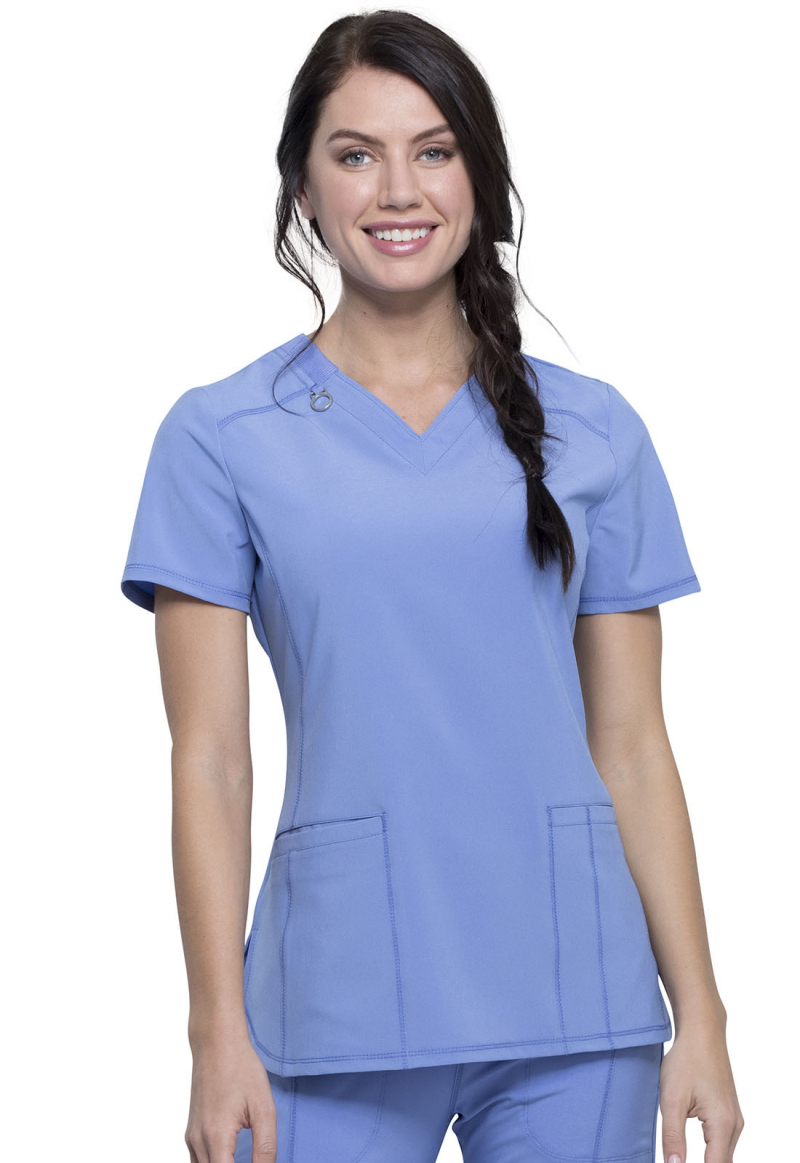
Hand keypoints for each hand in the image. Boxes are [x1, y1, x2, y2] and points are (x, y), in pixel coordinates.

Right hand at [185, 1034, 276, 1161]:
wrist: (216, 1043)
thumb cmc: (241, 1069)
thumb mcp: (264, 1107)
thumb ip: (266, 1146)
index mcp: (217, 1136)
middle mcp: (199, 1141)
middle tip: (255, 1161)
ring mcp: (192, 1137)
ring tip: (241, 1159)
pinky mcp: (191, 1132)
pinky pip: (197, 1161)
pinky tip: (228, 1160)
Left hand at [659, 1024, 743, 1162]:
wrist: (702, 1031)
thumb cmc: (687, 1059)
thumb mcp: (672, 1098)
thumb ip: (673, 1136)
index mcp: (722, 1124)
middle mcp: (734, 1125)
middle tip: (676, 1160)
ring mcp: (734, 1119)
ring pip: (723, 1155)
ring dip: (707, 1161)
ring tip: (680, 1157)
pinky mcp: (729, 1113)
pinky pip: (723, 1143)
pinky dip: (710, 1151)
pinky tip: (693, 1150)